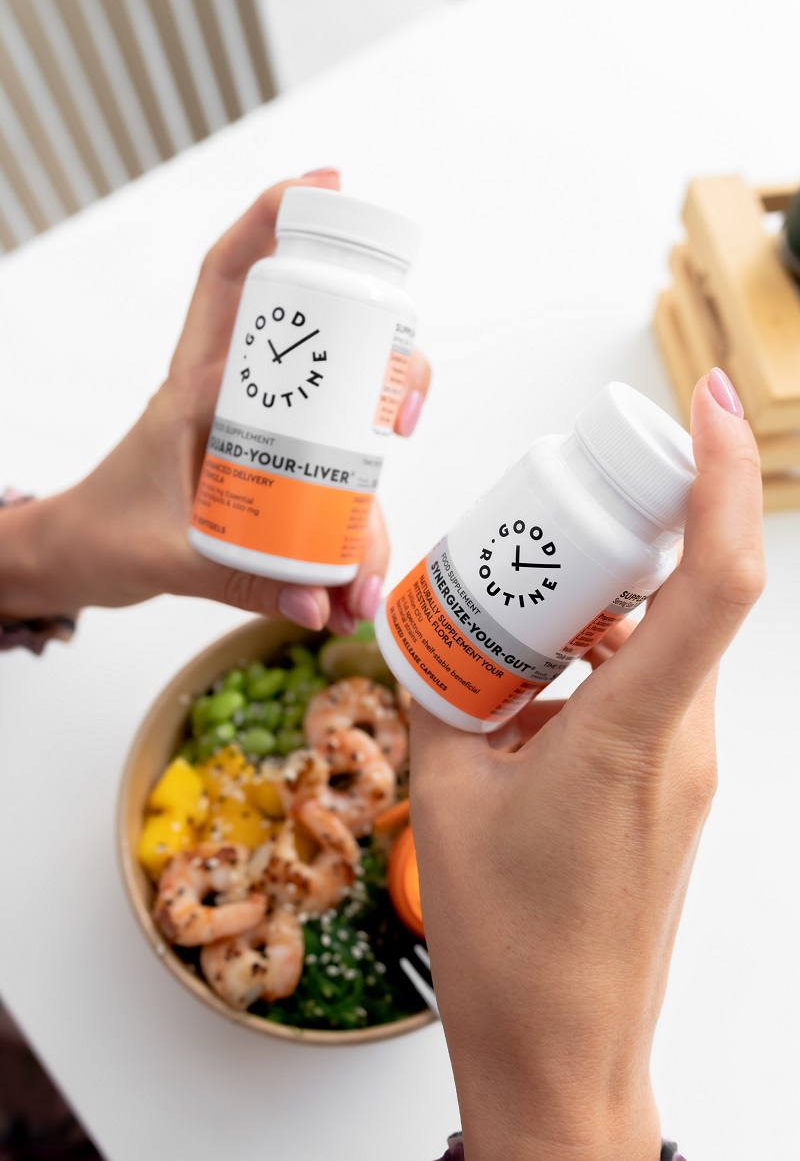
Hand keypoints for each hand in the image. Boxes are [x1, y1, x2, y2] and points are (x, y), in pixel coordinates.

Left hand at [3, 172, 429, 630]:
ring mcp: (263, 434)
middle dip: (381, 360)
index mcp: (195, 388)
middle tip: (404, 409)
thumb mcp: (168, 559)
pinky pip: (334, 480)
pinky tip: (357, 580)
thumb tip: (318, 600)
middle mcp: (238, 400)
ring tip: (368, 566)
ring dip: (371, 492)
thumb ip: (242, 583)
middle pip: (322, 344)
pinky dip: (354, 531)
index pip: (228, 282)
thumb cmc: (108, 533)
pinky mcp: (276, 470)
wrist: (84, 559)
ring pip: (342, 424)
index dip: (271, 222)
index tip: (327, 186)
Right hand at [409, 372, 763, 1159]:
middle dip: (630, 527)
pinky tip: (527, 685)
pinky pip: (650, 685)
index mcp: (629, 734)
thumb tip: (434, 639)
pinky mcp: (674, 784)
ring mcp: (688, 766)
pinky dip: (597, 659)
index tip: (708, 404)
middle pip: (685, 590)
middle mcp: (682, 741)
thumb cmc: (507, 944)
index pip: (713, 581)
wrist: (563, 1050)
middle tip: (559, 507)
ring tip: (518, 616)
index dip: (720, 478)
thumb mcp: (445, 797)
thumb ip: (441, 697)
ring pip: (664, 638)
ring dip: (603, 604)